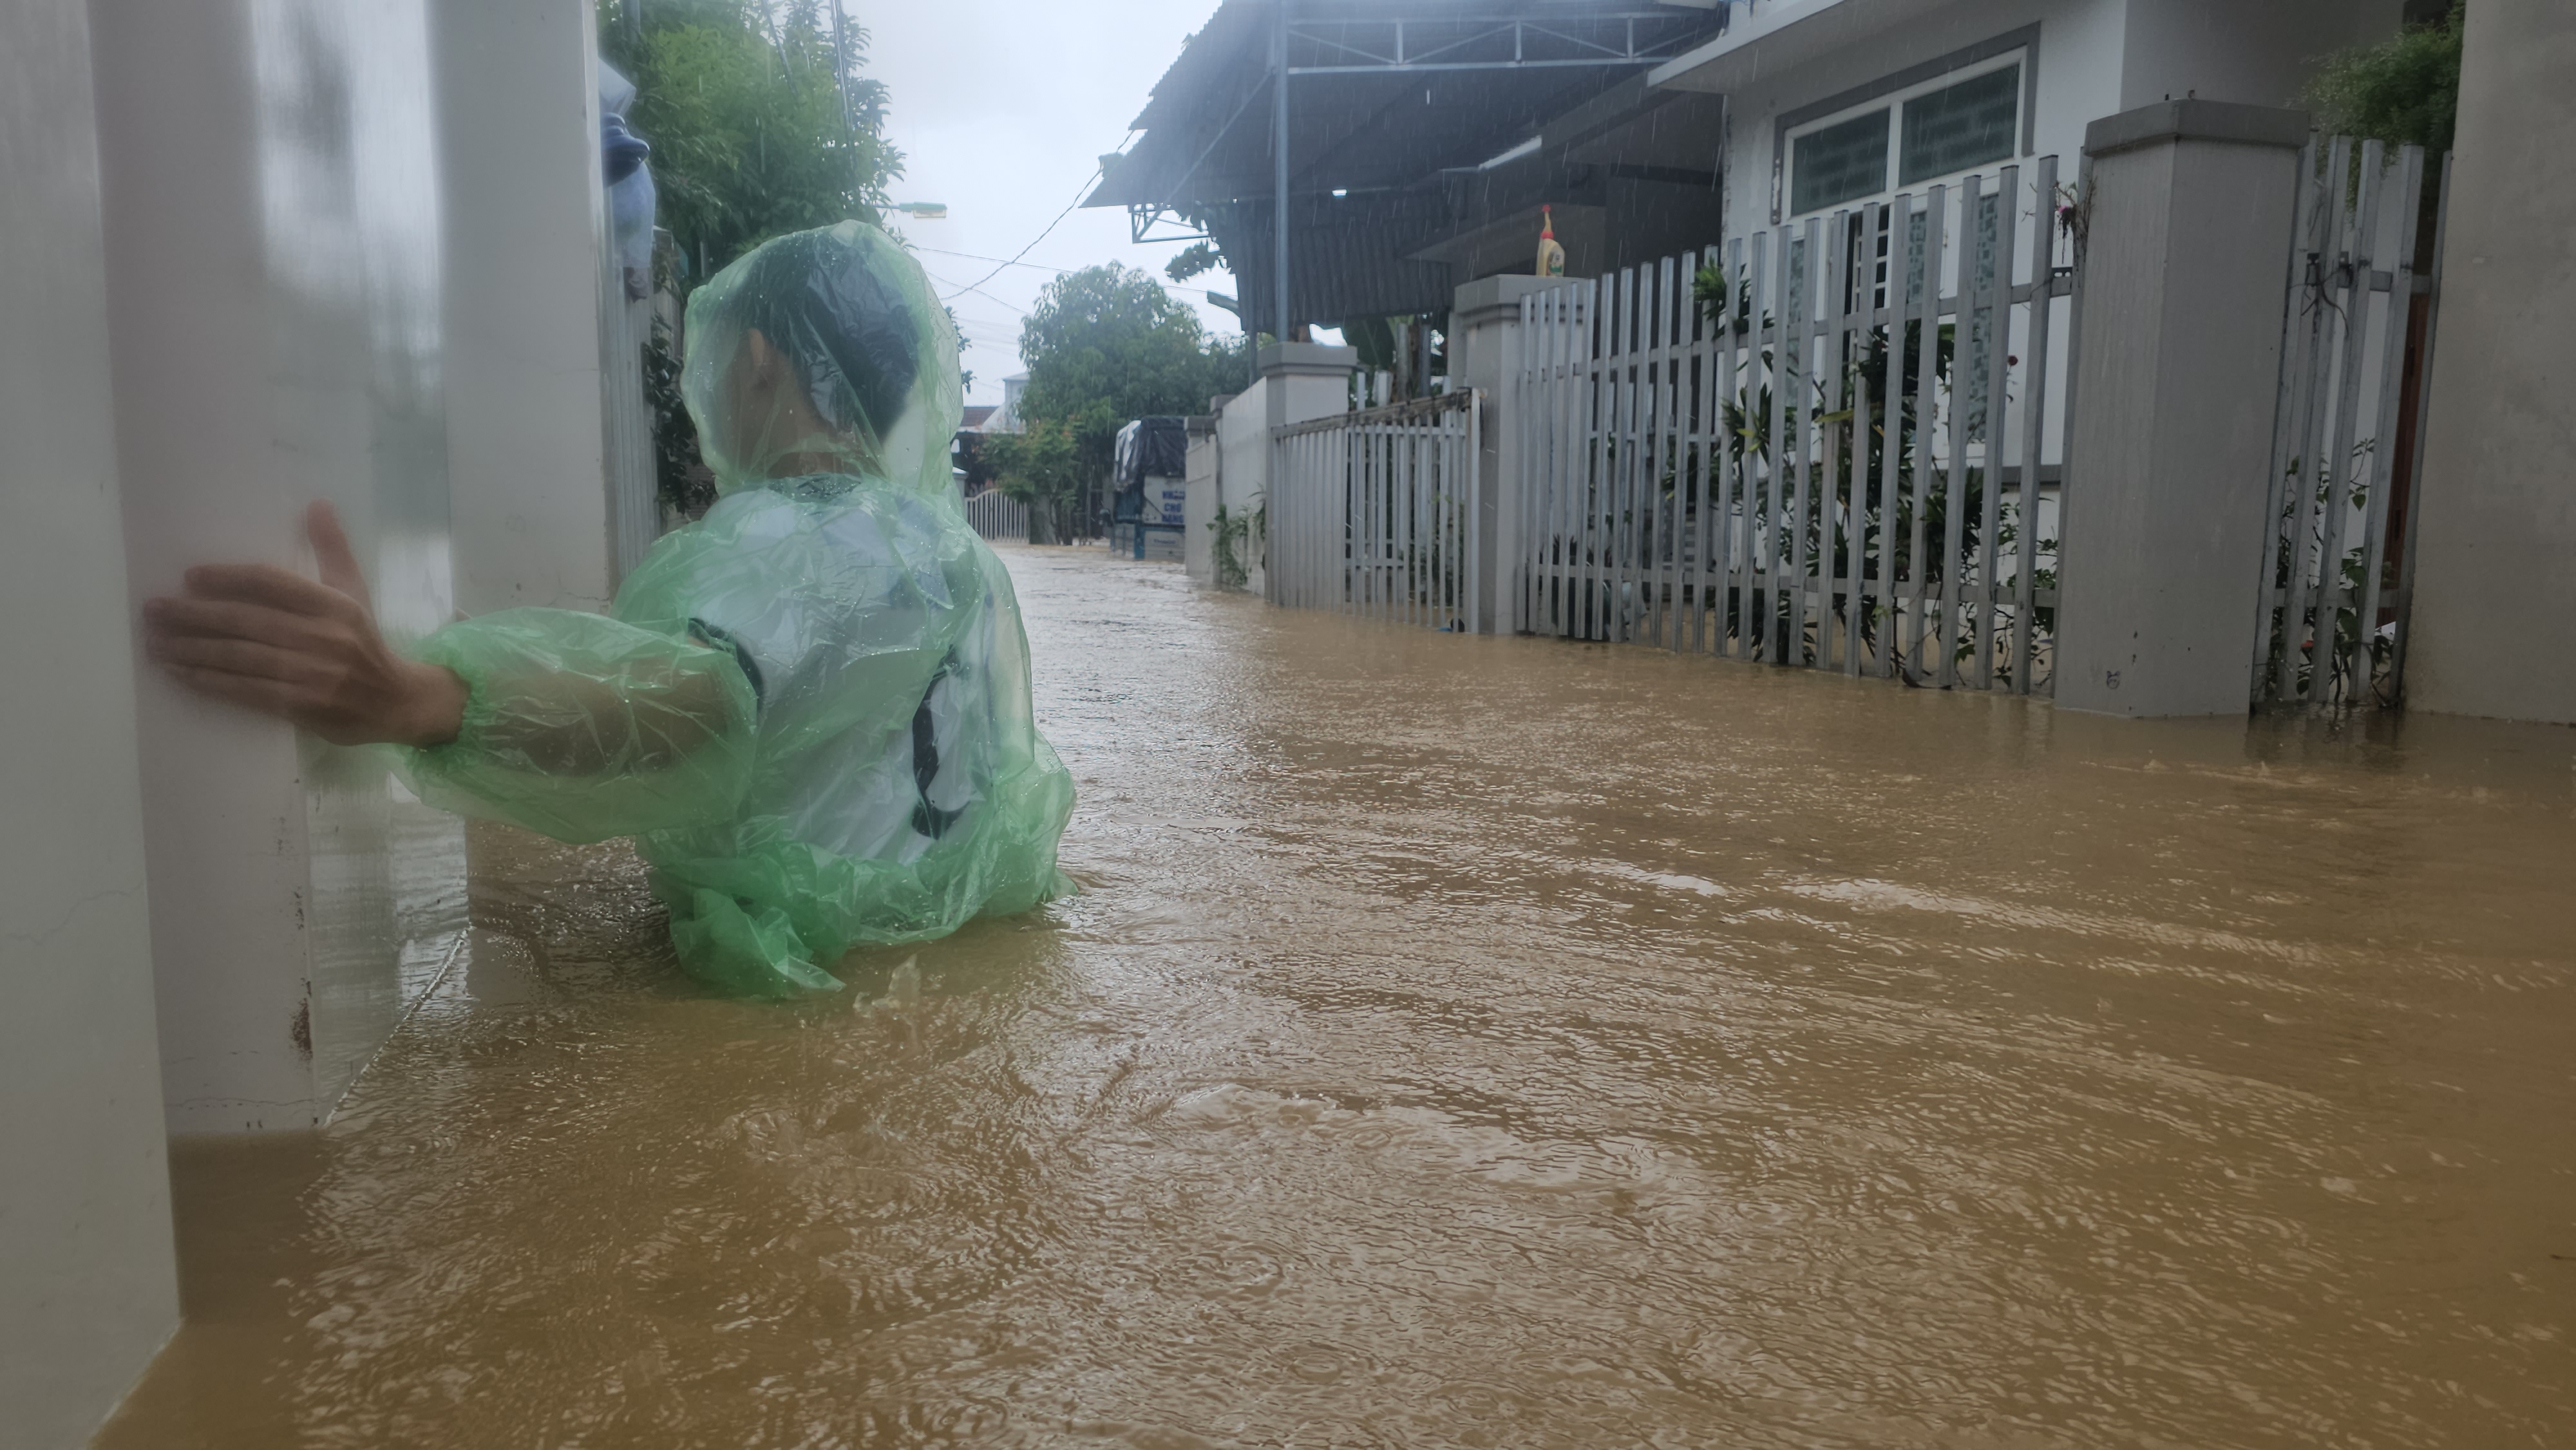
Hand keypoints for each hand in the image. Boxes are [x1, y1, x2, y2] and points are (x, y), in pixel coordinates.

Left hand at [143, 502, 467, 748]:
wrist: (398, 702)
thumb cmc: (366, 643)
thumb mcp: (355, 592)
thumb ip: (332, 550)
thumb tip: (317, 504)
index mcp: (334, 605)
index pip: (272, 584)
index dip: (228, 578)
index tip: (189, 577)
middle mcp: (324, 637)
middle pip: (246, 621)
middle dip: (194, 616)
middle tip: (152, 610)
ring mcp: (313, 674)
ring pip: (240, 657)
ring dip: (192, 650)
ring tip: (154, 642)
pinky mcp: (303, 706)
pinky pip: (246, 690)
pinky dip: (210, 682)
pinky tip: (181, 673)